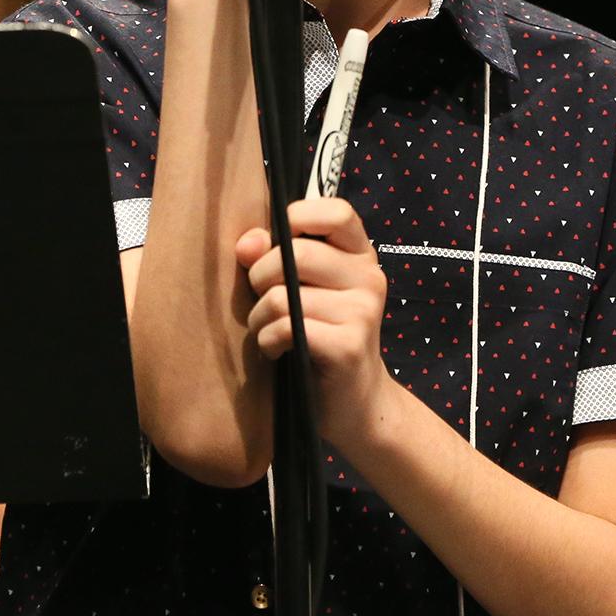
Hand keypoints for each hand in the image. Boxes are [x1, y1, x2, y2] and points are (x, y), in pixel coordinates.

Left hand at [239, 197, 393, 448]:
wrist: (356, 403)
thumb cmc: (322, 338)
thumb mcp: (304, 291)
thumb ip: (276, 259)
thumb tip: (246, 243)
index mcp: (361, 256)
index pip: (336, 211)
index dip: (298, 217)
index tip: (277, 243)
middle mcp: (369, 278)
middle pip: (296, 253)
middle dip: (261, 276)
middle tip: (262, 302)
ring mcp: (363, 312)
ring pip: (282, 295)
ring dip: (260, 317)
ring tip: (268, 331)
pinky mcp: (347, 346)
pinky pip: (285, 328)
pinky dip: (268, 341)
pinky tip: (277, 350)